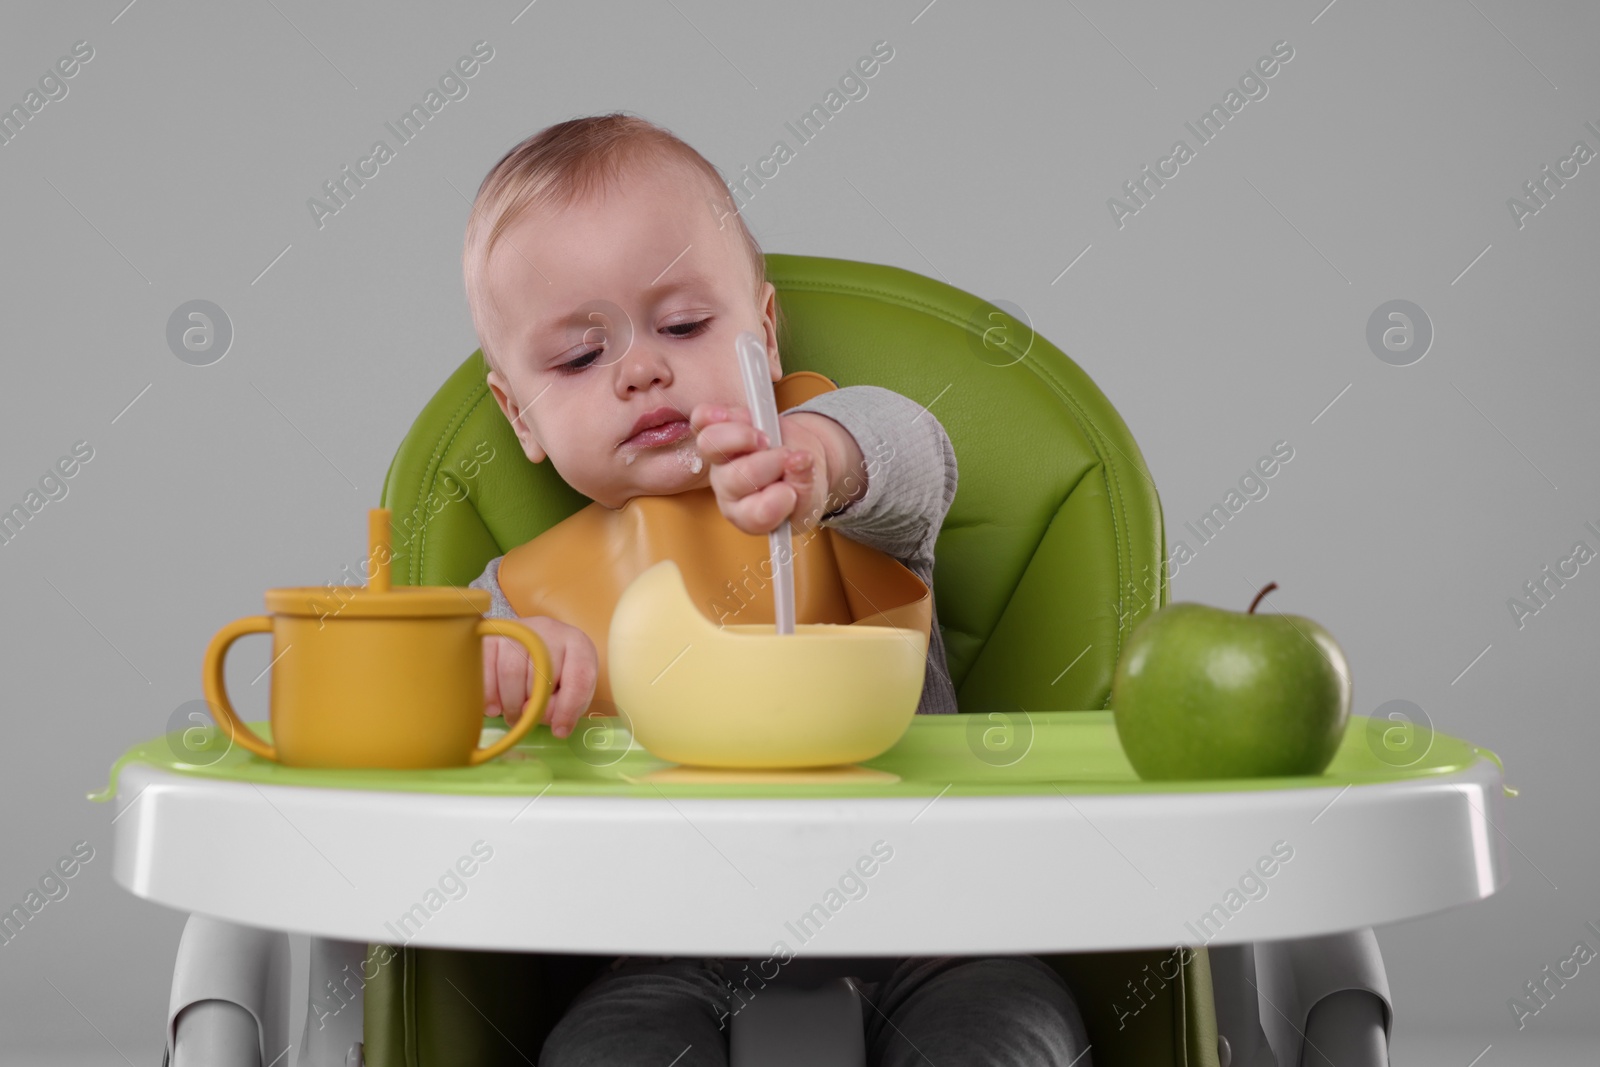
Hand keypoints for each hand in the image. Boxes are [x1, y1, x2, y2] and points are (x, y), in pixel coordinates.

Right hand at [482, 615, 595, 738]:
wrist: (530, 641)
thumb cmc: (555, 671)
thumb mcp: (569, 689)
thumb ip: (563, 705)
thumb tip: (537, 713)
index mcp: (578, 645)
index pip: (578, 678)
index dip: (568, 709)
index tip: (559, 730)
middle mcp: (550, 631)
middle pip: (541, 677)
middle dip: (532, 708)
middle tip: (526, 720)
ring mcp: (519, 630)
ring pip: (511, 673)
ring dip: (510, 704)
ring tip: (513, 715)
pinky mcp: (492, 635)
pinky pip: (485, 669)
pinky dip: (489, 695)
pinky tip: (495, 707)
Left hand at [690, 402, 837, 535]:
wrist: (799, 457)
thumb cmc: (801, 483)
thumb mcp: (812, 492)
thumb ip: (805, 483)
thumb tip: (799, 460)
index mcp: (749, 515)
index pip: (757, 514)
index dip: (776, 502)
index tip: (791, 492)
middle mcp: (728, 490)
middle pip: (736, 479)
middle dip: (769, 464)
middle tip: (788, 458)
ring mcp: (719, 461)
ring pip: (712, 446)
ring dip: (742, 437)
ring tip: (766, 439)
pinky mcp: (717, 431)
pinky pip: (702, 420)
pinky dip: (713, 415)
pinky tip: (729, 415)